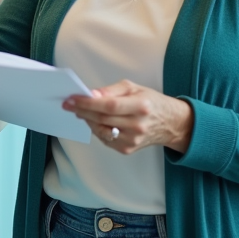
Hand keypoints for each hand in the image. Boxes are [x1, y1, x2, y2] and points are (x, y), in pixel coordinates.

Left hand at [63, 80, 192, 154]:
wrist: (170, 123)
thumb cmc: (150, 102)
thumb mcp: (134, 88)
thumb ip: (111, 90)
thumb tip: (91, 94)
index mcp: (141, 106)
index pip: (109, 106)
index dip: (88, 103)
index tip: (72, 98)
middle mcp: (137, 126)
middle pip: (102, 118)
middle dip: (82, 110)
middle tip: (68, 104)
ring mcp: (132, 140)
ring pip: (101, 130)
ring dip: (87, 120)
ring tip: (80, 111)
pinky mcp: (127, 149)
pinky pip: (105, 139)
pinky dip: (97, 129)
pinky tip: (94, 120)